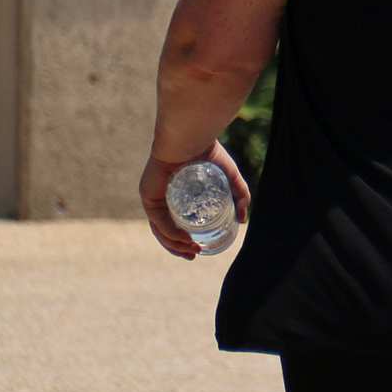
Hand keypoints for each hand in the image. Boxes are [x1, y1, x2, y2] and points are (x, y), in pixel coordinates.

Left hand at [139, 140, 248, 260]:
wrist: (191, 136)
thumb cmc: (208, 152)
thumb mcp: (230, 177)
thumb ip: (240, 196)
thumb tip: (242, 220)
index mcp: (175, 196)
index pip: (175, 223)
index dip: (184, 240)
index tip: (199, 250)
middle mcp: (161, 199)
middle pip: (165, 231)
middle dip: (178, 248)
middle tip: (195, 255)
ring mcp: (153, 198)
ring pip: (159, 229)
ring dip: (174, 244)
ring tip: (192, 252)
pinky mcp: (149, 195)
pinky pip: (158, 220)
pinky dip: (170, 232)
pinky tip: (184, 239)